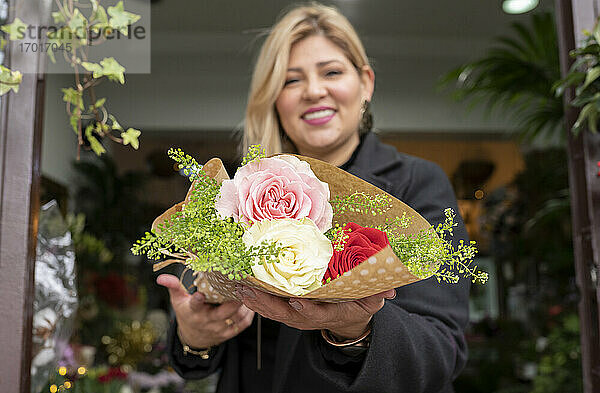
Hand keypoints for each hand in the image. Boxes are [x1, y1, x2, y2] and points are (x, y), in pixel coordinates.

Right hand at [157, 274, 254, 348]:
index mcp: (193, 311)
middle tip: (242, 284)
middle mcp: (207, 321)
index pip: (195, 306)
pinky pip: (243, 323)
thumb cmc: (187, 313)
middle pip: (223, 312)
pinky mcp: (229, 333)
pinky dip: (249, 313)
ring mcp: (219, 329)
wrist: (194, 337)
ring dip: (245, 304)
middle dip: (234, 299)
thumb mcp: (178, 300)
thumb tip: (161, 277)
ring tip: (248, 290)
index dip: (198, 300)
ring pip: (237, 316)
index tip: (200, 294)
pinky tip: (249, 302)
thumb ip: (173, 287)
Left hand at [236, 284, 395, 339]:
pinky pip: (269, 306)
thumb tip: (390, 289)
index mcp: (328, 313)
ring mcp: (295, 315)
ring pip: (272, 310)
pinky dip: (255, 298)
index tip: (297, 302)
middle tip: (250, 289)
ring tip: (238, 286)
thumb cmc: (358, 304)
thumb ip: (377, 294)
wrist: (347, 318)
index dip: (306, 309)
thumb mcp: (371, 300)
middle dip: (266, 302)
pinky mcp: (287, 310)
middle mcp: (307, 317)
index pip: (316, 314)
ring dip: (255, 300)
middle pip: (284, 313)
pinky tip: (241, 287)